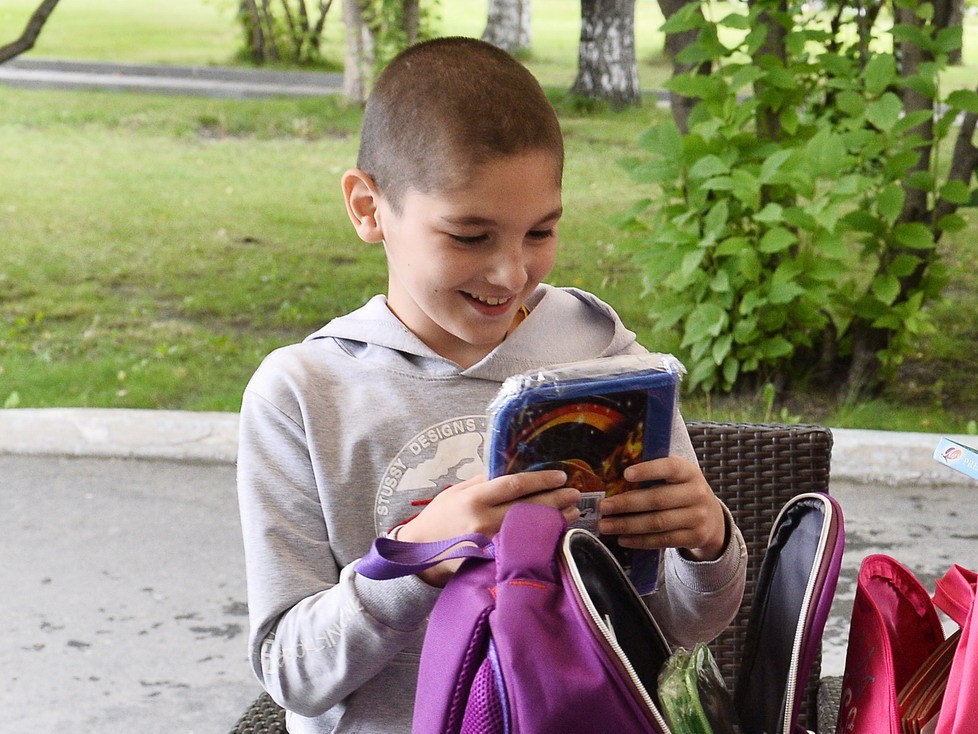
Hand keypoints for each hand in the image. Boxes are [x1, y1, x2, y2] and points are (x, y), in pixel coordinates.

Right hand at [397, 470, 580, 585]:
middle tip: (576, 494)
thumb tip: (512, 469)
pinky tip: (555, 535)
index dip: (541, 479)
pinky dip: (541, 540)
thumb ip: (483, 481)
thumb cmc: (438, 518)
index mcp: (475, 499)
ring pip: (530, 529)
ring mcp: (490, 545)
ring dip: (555, 520)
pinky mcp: (492, 561)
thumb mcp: (456, 492)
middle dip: (557, 499)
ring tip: (573, 512)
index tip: (561, 476)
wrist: (418, 552)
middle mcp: (484, 521)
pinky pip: (522, 547)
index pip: (515, 484)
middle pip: (529, 507)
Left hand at [597, 456, 727, 560]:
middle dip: (626, 503)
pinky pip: (662, 540)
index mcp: (690, 472)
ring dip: (627, 525)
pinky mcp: (694, 537)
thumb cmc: (683, 492)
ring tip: (606, 525)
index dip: (648, 470)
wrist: (713, 519)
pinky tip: (622, 538)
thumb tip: (614, 478)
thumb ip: (655, 475)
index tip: (626, 474)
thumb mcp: (678, 478)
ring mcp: (698, 517)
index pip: (670, 467)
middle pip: (657, 499)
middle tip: (603, 507)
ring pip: (657, 522)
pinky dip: (640, 540)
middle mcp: (697, 493)